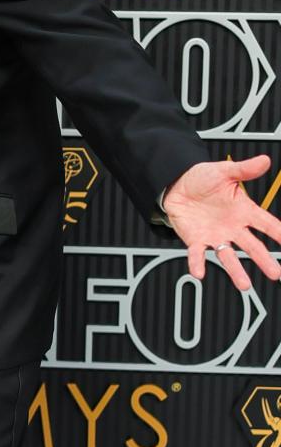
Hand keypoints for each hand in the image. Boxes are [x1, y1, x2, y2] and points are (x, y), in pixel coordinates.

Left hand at [163, 155, 280, 291]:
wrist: (176, 185)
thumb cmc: (202, 179)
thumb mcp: (224, 171)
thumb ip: (243, 169)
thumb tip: (264, 161)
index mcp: (243, 210)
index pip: (266, 223)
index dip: (278, 232)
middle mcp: (232, 227)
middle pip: (252, 246)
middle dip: (264, 260)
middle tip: (275, 273)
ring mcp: (215, 235)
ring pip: (228, 256)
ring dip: (236, 271)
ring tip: (244, 285)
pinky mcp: (196, 240)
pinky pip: (197, 254)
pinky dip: (197, 263)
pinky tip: (199, 272)